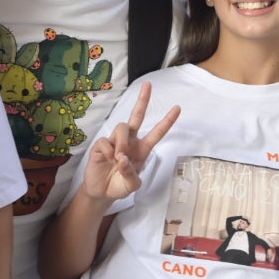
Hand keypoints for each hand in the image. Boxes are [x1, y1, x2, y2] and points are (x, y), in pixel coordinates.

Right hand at [80, 83, 178, 202]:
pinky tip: (108, 159)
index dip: (167, 121)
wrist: (101, 193)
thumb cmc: (120, 186)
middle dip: (143, 100)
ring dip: (122, 142)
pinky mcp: (101, 145)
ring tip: (119, 158)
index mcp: (142, 149)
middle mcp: (130, 141)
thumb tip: (122, 158)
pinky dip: (109, 151)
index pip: (157, 133)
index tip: (178, 108)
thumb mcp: (132, 186)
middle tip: (148, 85)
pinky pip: (106, 140)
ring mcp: (115, 141)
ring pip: (122, 127)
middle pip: (137, 116)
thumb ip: (131, 174)